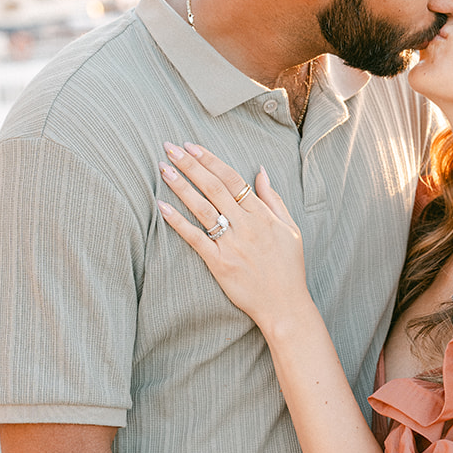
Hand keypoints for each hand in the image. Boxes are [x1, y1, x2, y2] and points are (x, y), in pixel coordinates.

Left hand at [157, 143, 310, 332]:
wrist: (285, 306)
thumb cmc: (289, 267)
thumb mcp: (290, 229)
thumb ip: (273, 199)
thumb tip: (260, 171)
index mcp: (262, 215)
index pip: (232, 179)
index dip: (210, 160)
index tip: (192, 146)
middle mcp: (246, 226)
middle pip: (214, 187)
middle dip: (190, 165)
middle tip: (170, 147)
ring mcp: (232, 245)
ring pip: (202, 208)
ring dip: (181, 186)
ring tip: (163, 168)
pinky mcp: (219, 264)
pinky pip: (195, 239)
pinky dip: (178, 222)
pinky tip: (162, 207)